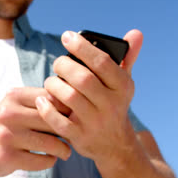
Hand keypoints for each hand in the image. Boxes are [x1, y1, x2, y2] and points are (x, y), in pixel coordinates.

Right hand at [0, 87, 71, 177]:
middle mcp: (9, 114)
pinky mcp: (8, 157)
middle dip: (68, 130)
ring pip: (51, 143)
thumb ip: (40, 102)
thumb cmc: (5, 128)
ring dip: (63, 149)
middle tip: (73, 137)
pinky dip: (50, 161)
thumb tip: (77, 102)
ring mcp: (7, 136)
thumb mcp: (15, 107)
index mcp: (13, 96)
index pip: (51, 98)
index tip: (72, 119)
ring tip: (66, 151)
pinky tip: (50, 159)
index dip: (67, 109)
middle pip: (53, 120)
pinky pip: (42, 160)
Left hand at [35, 30, 142, 163]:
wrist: (114, 144)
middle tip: (58, 63)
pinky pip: (59, 122)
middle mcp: (111, 104)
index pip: (102, 62)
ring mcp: (95, 122)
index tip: (67, 36)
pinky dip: (47, 110)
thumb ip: (127, 57)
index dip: (82, 47)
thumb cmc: (113, 104)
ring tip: (51, 81)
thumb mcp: (123, 83)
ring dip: (54, 85)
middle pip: (82, 79)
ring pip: (69, 97)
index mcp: (123, 86)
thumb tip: (136, 33)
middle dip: (64, 65)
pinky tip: (41, 100)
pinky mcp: (80, 137)